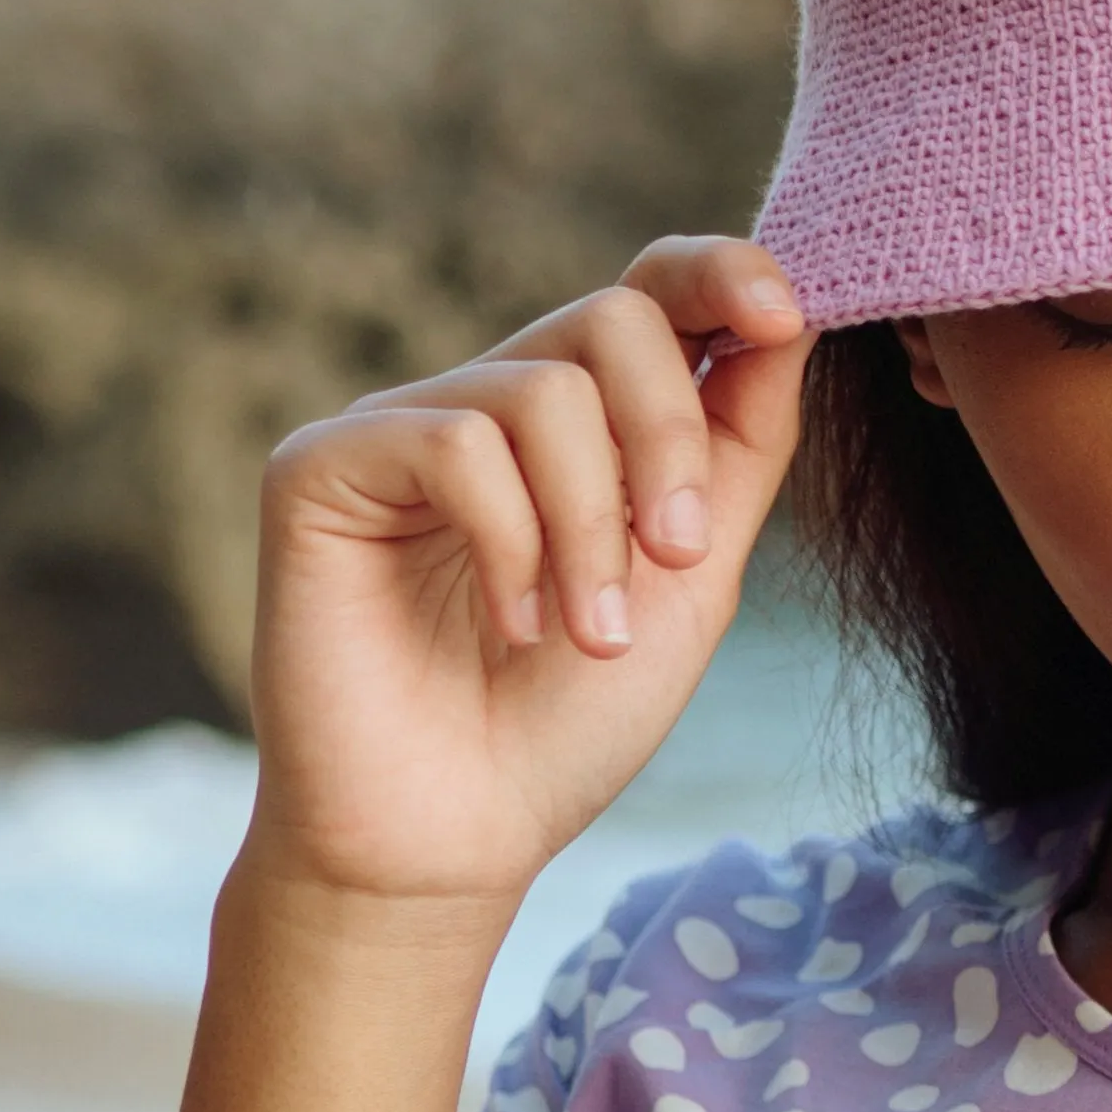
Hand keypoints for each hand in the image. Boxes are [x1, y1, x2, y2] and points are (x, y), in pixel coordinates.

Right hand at [242, 238, 813, 910]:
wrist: (461, 836)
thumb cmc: (570, 718)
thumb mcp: (694, 573)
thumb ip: (740, 445)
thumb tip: (791, 313)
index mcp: (584, 420)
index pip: (650, 290)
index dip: (723, 275)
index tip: (786, 315)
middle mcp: (489, 402)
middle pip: (612, 319)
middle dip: (673, 439)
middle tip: (681, 557)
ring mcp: (401, 426)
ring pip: (544, 390)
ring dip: (596, 525)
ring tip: (591, 632)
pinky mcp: (321, 466)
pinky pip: (455, 442)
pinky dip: (513, 542)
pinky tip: (511, 624)